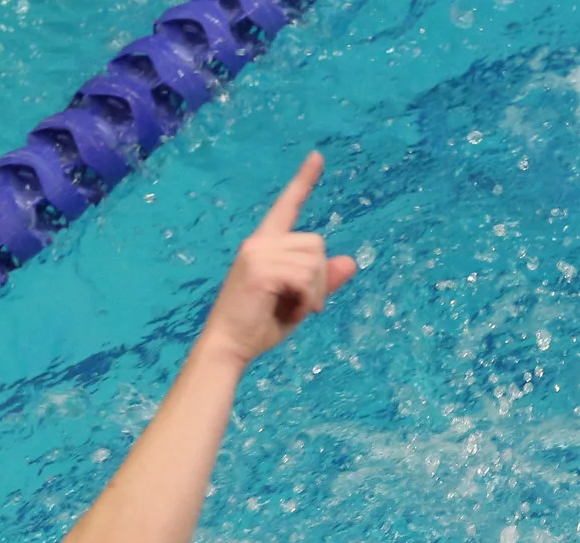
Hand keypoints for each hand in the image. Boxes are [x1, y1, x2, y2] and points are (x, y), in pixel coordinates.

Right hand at [198, 152, 357, 367]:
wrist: (228, 347)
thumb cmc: (258, 326)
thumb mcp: (298, 301)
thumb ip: (322, 281)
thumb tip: (351, 261)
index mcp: (265, 245)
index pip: (287, 206)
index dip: (304, 181)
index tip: (317, 157)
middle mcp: (259, 242)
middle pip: (316, 243)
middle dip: (320, 278)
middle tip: (306, 306)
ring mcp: (258, 253)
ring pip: (314, 261)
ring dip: (315, 291)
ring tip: (296, 309)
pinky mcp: (260, 268)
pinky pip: (305, 276)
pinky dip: (308, 297)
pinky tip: (294, 312)